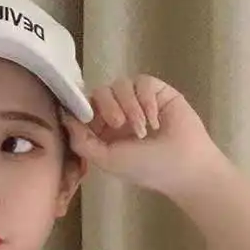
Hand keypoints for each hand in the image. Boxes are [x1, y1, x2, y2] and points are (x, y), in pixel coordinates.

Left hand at [62, 75, 221, 199]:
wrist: (184, 165)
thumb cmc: (146, 167)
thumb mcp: (107, 160)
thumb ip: (81, 141)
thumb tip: (64, 117)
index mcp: (104, 132)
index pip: (85, 109)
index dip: (82, 109)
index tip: (87, 117)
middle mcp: (119, 113)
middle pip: (99, 92)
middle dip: (106, 106)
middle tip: (119, 124)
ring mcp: (138, 100)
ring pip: (120, 85)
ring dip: (130, 106)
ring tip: (143, 129)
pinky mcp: (157, 90)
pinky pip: (141, 82)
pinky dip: (146, 100)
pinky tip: (155, 120)